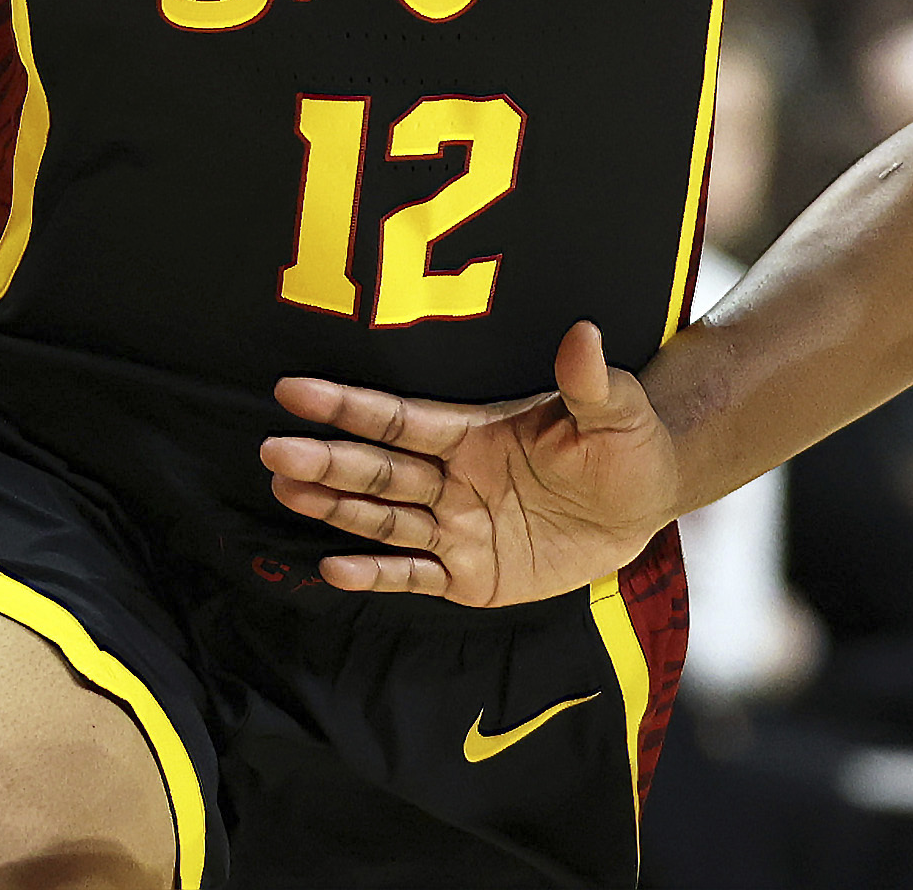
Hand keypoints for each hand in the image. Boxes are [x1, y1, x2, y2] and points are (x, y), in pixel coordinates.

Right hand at [261, 320, 678, 603]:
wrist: (640, 503)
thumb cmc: (624, 446)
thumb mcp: (615, 413)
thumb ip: (590, 383)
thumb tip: (585, 336)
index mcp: (474, 434)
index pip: (400, 420)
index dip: (347, 406)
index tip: (293, 390)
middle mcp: (453, 478)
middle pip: (379, 470)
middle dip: (326, 461)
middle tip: (272, 452)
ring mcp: (456, 529)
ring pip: (384, 519)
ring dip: (334, 509)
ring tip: (283, 492)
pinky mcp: (469, 576)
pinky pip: (414, 576)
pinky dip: (376, 574)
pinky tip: (333, 569)